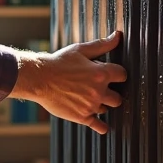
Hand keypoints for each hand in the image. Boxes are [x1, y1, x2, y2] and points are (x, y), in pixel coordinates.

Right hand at [11, 31, 126, 133]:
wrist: (39, 79)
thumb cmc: (59, 62)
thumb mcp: (80, 50)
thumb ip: (102, 45)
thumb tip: (117, 36)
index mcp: (101, 74)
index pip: (122, 75)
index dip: (118, 74)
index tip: (113, 75)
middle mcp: (98, 91)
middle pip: (118, 97)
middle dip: (112, 93)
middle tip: (102, 89)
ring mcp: (90, 106)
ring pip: (107, 109)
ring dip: (101, 104)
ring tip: (91, 99)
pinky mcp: (81, 117)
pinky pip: (99, 126)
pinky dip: (102, 126)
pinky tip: (103, 126)